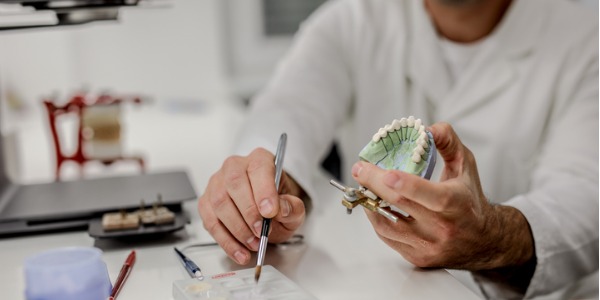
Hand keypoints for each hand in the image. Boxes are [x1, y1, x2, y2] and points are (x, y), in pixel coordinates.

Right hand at [198, 148, 305, 264]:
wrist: (266, 210)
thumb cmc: (277, 204)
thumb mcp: (294, 206)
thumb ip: (293, 207)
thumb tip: (282, 209)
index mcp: (259, 160)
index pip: (259, 168)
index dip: (264, 190)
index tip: (270, 212)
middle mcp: (235, 167)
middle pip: (235, 183)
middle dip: (248, 212)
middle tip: (260, 232)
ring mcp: (217, 183)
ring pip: (219, 203)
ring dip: (237, 229)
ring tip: (254, 244)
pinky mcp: (206, 202)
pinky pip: (210, 222)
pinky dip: (225, 241)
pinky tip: (239, 252)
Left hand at [351, 122, 533, 270]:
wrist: (483, 240)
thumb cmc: (469, 198)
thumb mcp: (465, 164)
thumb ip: (447, 141)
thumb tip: (426, 129)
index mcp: (456, 203)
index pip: (431, 196)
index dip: (406, 185)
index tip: (385, 174)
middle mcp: (442, 228)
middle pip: (400, 205)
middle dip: (374, 184)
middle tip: (359, 169)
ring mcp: (428, 245)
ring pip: (387, 225)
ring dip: (370, 202)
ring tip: (364, 186)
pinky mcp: (417, 257)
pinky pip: (387, 237)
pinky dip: (377, 218)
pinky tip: (374, 204)